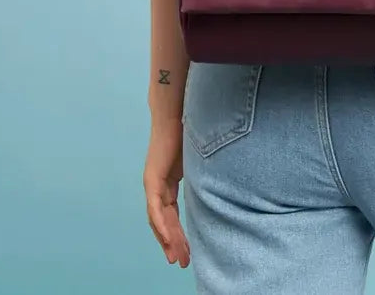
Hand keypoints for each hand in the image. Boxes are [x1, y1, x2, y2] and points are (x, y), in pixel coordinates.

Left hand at [143, 120, 190, 268]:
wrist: (175, 113)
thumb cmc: (189, 131)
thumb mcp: (198, 160)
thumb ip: (203, 174)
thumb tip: (222, 183)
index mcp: (169, 182)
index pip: (172, 214)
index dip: (179, 233)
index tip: (188, 251)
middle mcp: (158, 186)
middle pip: (165, 222)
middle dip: (175, 243)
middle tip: (183, 262)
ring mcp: (153, 183)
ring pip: (159, 220)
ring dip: (168, 240)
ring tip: (177, 257)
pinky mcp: (152, 179)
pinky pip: (156, 208)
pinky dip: (161, 225)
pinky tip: (168, 239)